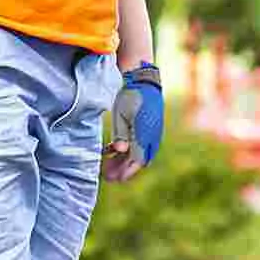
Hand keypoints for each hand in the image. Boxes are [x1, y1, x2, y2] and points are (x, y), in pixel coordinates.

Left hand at [104, 62, 162, 181]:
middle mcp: (151, 137)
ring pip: (138, 154)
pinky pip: (138, 145)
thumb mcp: (121, 114)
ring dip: (123, 161)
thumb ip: (121, 134)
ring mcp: (151, 134)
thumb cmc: (131, 96)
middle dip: (124, 170)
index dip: (126, 172)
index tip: (115, 179)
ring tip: (108, 165)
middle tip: (108, 176)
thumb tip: (120, 151)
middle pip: (138, 160)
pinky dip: (125, 150)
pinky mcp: (148, 129)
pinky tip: (111, 151)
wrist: (143, 81)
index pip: (137, 161)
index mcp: (145, 135)